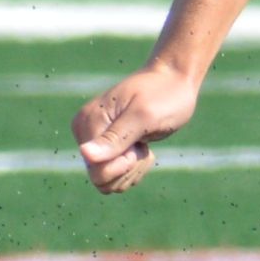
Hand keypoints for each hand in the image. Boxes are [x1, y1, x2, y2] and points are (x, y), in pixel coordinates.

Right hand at [73, 64, 200, 194]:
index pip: (97, 169)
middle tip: (141, 142)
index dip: (123, 165)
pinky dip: (134, 167)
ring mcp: (96, 140)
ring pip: (109, 180)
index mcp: (88, 122)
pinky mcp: (107, 147)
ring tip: (143, 141)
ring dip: (133, 168)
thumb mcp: (143, 117)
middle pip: (100, 178)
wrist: (174, 80)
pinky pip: (116, 175)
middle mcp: (85, 132)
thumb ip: (115, 138)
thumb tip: (85, 154)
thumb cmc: (163, 94)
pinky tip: (142, 145)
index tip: (138, 143)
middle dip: (128, 168)